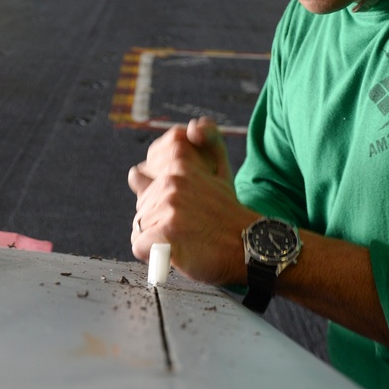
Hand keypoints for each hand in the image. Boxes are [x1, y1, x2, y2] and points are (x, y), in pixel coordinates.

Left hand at [129, 118, 254, 285]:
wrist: (250, 245)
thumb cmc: (229, 211)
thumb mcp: (218, 169)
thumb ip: (200, 145)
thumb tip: (182, 135)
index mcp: (181, 163)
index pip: (139, 173)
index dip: (151, 190)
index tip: (172, 203)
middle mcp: (173, 181)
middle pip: (141, 204)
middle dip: (156, 215)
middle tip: (186, 223)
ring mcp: (169, 207)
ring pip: (139, 225)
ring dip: (156, 235)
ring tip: (185, 236)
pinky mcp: (165, 233)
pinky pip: (139, 244)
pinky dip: (152, 253)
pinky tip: (174, 250)